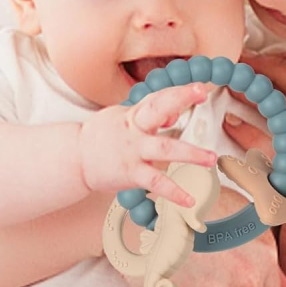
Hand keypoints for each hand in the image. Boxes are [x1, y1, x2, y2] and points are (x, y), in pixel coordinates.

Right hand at [77, 82, 216, 207]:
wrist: (73, 159)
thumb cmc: (102, 137)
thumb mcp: (122, 118)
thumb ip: (148, 115)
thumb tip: (174, 113)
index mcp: (133, 114)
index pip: (158, 97)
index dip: (179, 91)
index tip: (200, 87)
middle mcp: (134, 129)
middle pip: (158, 108)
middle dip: (180, 98)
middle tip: (202, 92)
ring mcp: (133, 151)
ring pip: (165, 148)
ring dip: (191, 152)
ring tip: (211, 158)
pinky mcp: (130, 173)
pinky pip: (155, 182)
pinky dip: (173, 192)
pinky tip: (189, 199)